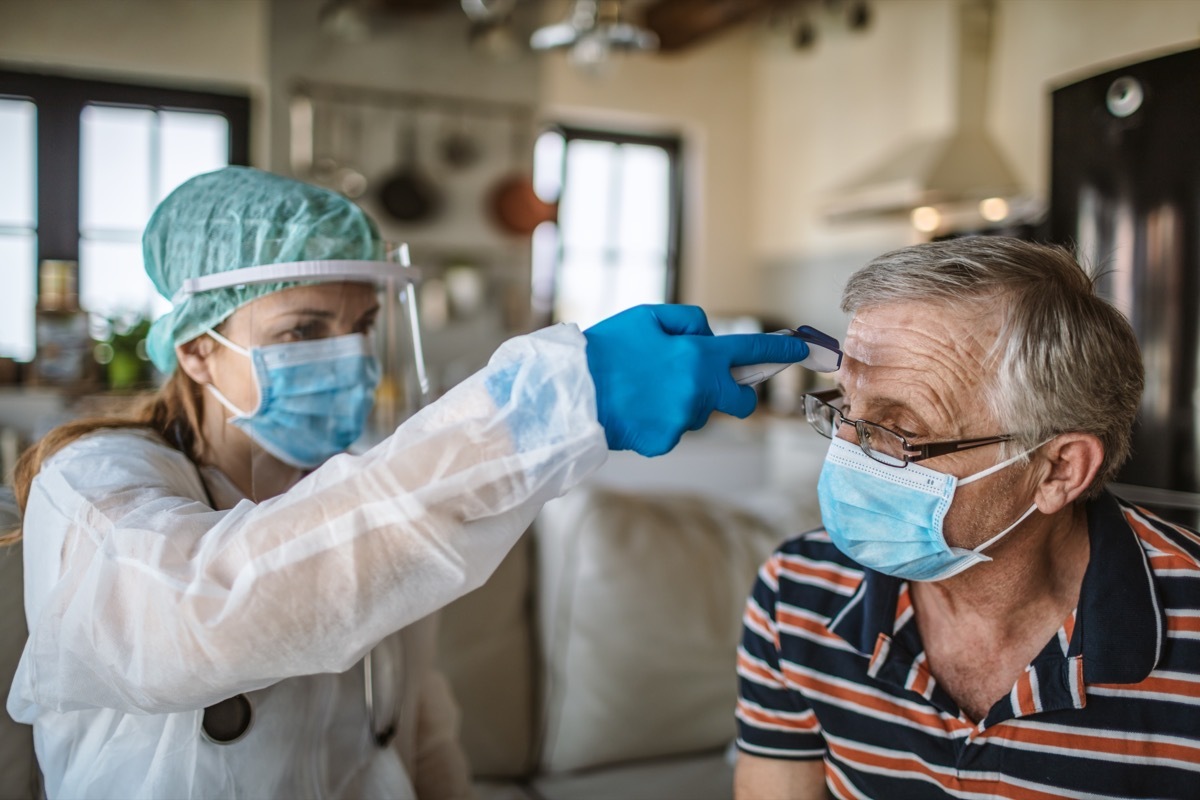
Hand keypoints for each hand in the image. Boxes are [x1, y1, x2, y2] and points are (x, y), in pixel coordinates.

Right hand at [583, 305, 809, 456]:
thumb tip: (710, 336)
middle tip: (704, 383)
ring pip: (698, 413)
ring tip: (644, 391)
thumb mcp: (648, 316)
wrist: (570, 390)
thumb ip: (689, 322)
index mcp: (698, 354)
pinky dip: (659, 422)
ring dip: (683, 403)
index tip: (799, 350)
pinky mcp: (665, 442)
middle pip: (739, 400)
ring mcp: (683, 420)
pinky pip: (672, 431)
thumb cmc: (607, 349)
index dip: (780, 351)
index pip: (752, 352)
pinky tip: (634, 410)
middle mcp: (699, 389)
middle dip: (734, 393)